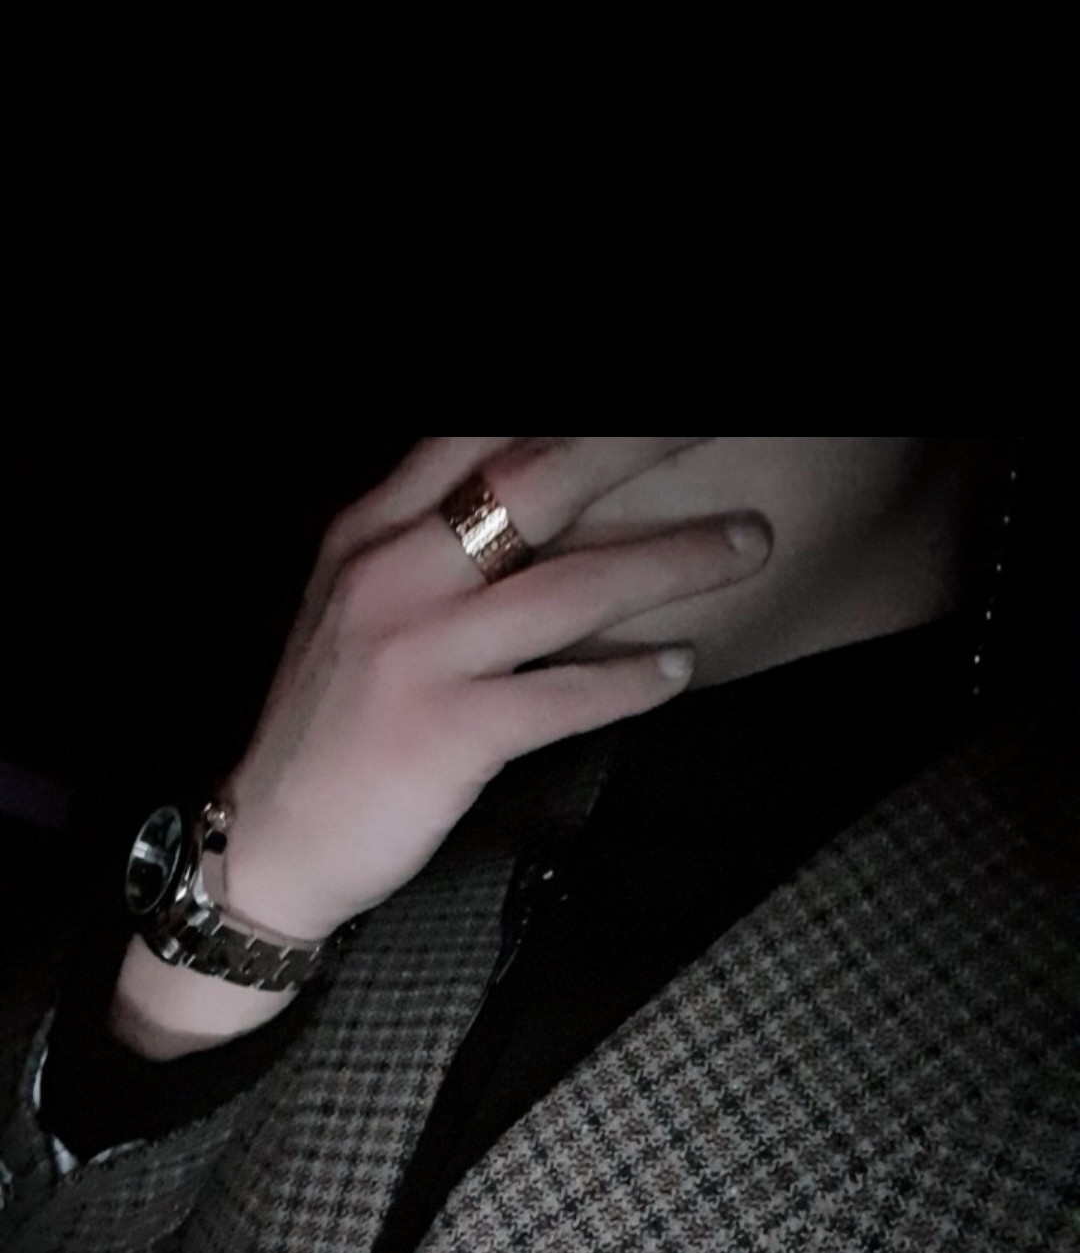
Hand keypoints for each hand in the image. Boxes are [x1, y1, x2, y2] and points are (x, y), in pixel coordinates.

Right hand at [215, 436, 773, 940]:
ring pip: (572, 587)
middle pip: (538, 481)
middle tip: (720, 430)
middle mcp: (391, 573)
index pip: (479, 435)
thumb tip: (522, 493)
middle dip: (641, 446)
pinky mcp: (446, 733)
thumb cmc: (330, 726)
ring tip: (749, 543)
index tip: (653, 409)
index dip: (572, 415)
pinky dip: (633, 680)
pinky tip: (683, 666)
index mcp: (369, 530)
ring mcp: (418, 653)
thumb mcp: (354, 605)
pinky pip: (564, 694)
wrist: (268, 843)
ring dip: (676, 560)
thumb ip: (422, 541)